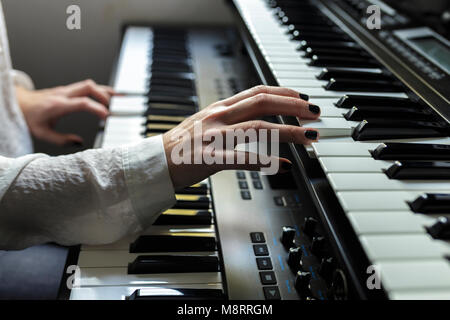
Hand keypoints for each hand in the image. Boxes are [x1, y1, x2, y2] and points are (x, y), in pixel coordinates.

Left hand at [16, 79, 114, 145]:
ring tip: (118, 98)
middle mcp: (63, 94)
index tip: (106, 116)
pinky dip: (99, 90)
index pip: (82, 103)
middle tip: (113, 108)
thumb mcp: (42, 133)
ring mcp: (66, 90)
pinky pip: (86, 86)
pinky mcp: (68, 90)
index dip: (97, 108)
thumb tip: (78, 142)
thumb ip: (61, 140)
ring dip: (104, 91)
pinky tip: (108, 95)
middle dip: (104, 96)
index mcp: (58, 105)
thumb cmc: (29, 117)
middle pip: (88, 87)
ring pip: (89, 84)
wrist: (19, 103)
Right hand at [163, 85, 320, 189]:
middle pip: (262, 103)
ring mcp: (215, 136)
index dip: (283, 92)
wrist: (154, 162)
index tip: (302, 97)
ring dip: (288, 132)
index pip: (256, 92)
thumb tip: (255, 119)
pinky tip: (283, 166)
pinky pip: (243, 158)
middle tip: (314, 112)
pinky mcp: (210, 158)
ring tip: (308, 137)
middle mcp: (219, 117)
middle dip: (293, 106)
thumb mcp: (205, 122)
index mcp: (219, 108)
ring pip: (258, 128)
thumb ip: (229, 118)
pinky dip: (266, 162)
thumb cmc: (180, 145)